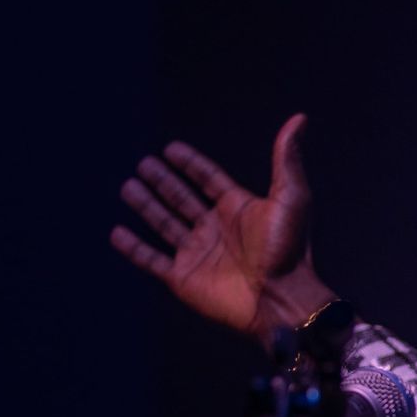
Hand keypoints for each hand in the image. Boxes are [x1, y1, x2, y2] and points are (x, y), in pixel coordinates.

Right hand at [110, 115, 333, 343]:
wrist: (279, 298)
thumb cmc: (288, 250)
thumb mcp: (290, 198)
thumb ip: (286, 159)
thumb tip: (299, 119)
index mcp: (238, 209)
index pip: (208, 180)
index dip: (191, 164)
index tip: (171, 149)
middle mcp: (216, 229)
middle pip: (182, 199)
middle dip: (163, 182)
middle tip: (144, 165)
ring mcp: (198, 253)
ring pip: (164, 224)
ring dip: (146, 206)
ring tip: (128, 187)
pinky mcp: (183, 278)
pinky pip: (151, 260)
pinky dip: (133, 248)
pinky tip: (117, 232)